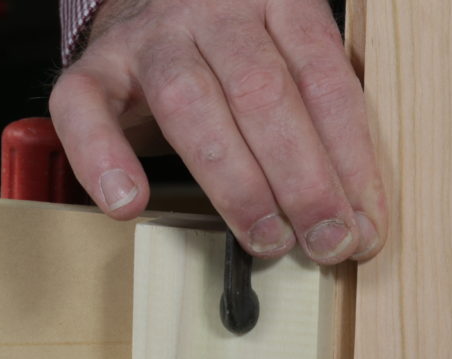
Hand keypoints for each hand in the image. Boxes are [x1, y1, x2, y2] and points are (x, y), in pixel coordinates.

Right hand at [49, 0, 386, 264]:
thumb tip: (358, 222)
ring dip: (236, 184)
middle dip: (303, 181)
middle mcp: (216, 11)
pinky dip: (103, 157)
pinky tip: (129, 204)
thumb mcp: (294, 61)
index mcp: (281, 4)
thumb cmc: (242, 49)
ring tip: (267, 239)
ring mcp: (153, 36)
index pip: (327, 84)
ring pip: (190, 105)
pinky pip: (86, 107)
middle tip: (326, 242)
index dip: (351, 163)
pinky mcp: (96, 64)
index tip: (365, 228)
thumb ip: (323, 122)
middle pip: (264, 95)